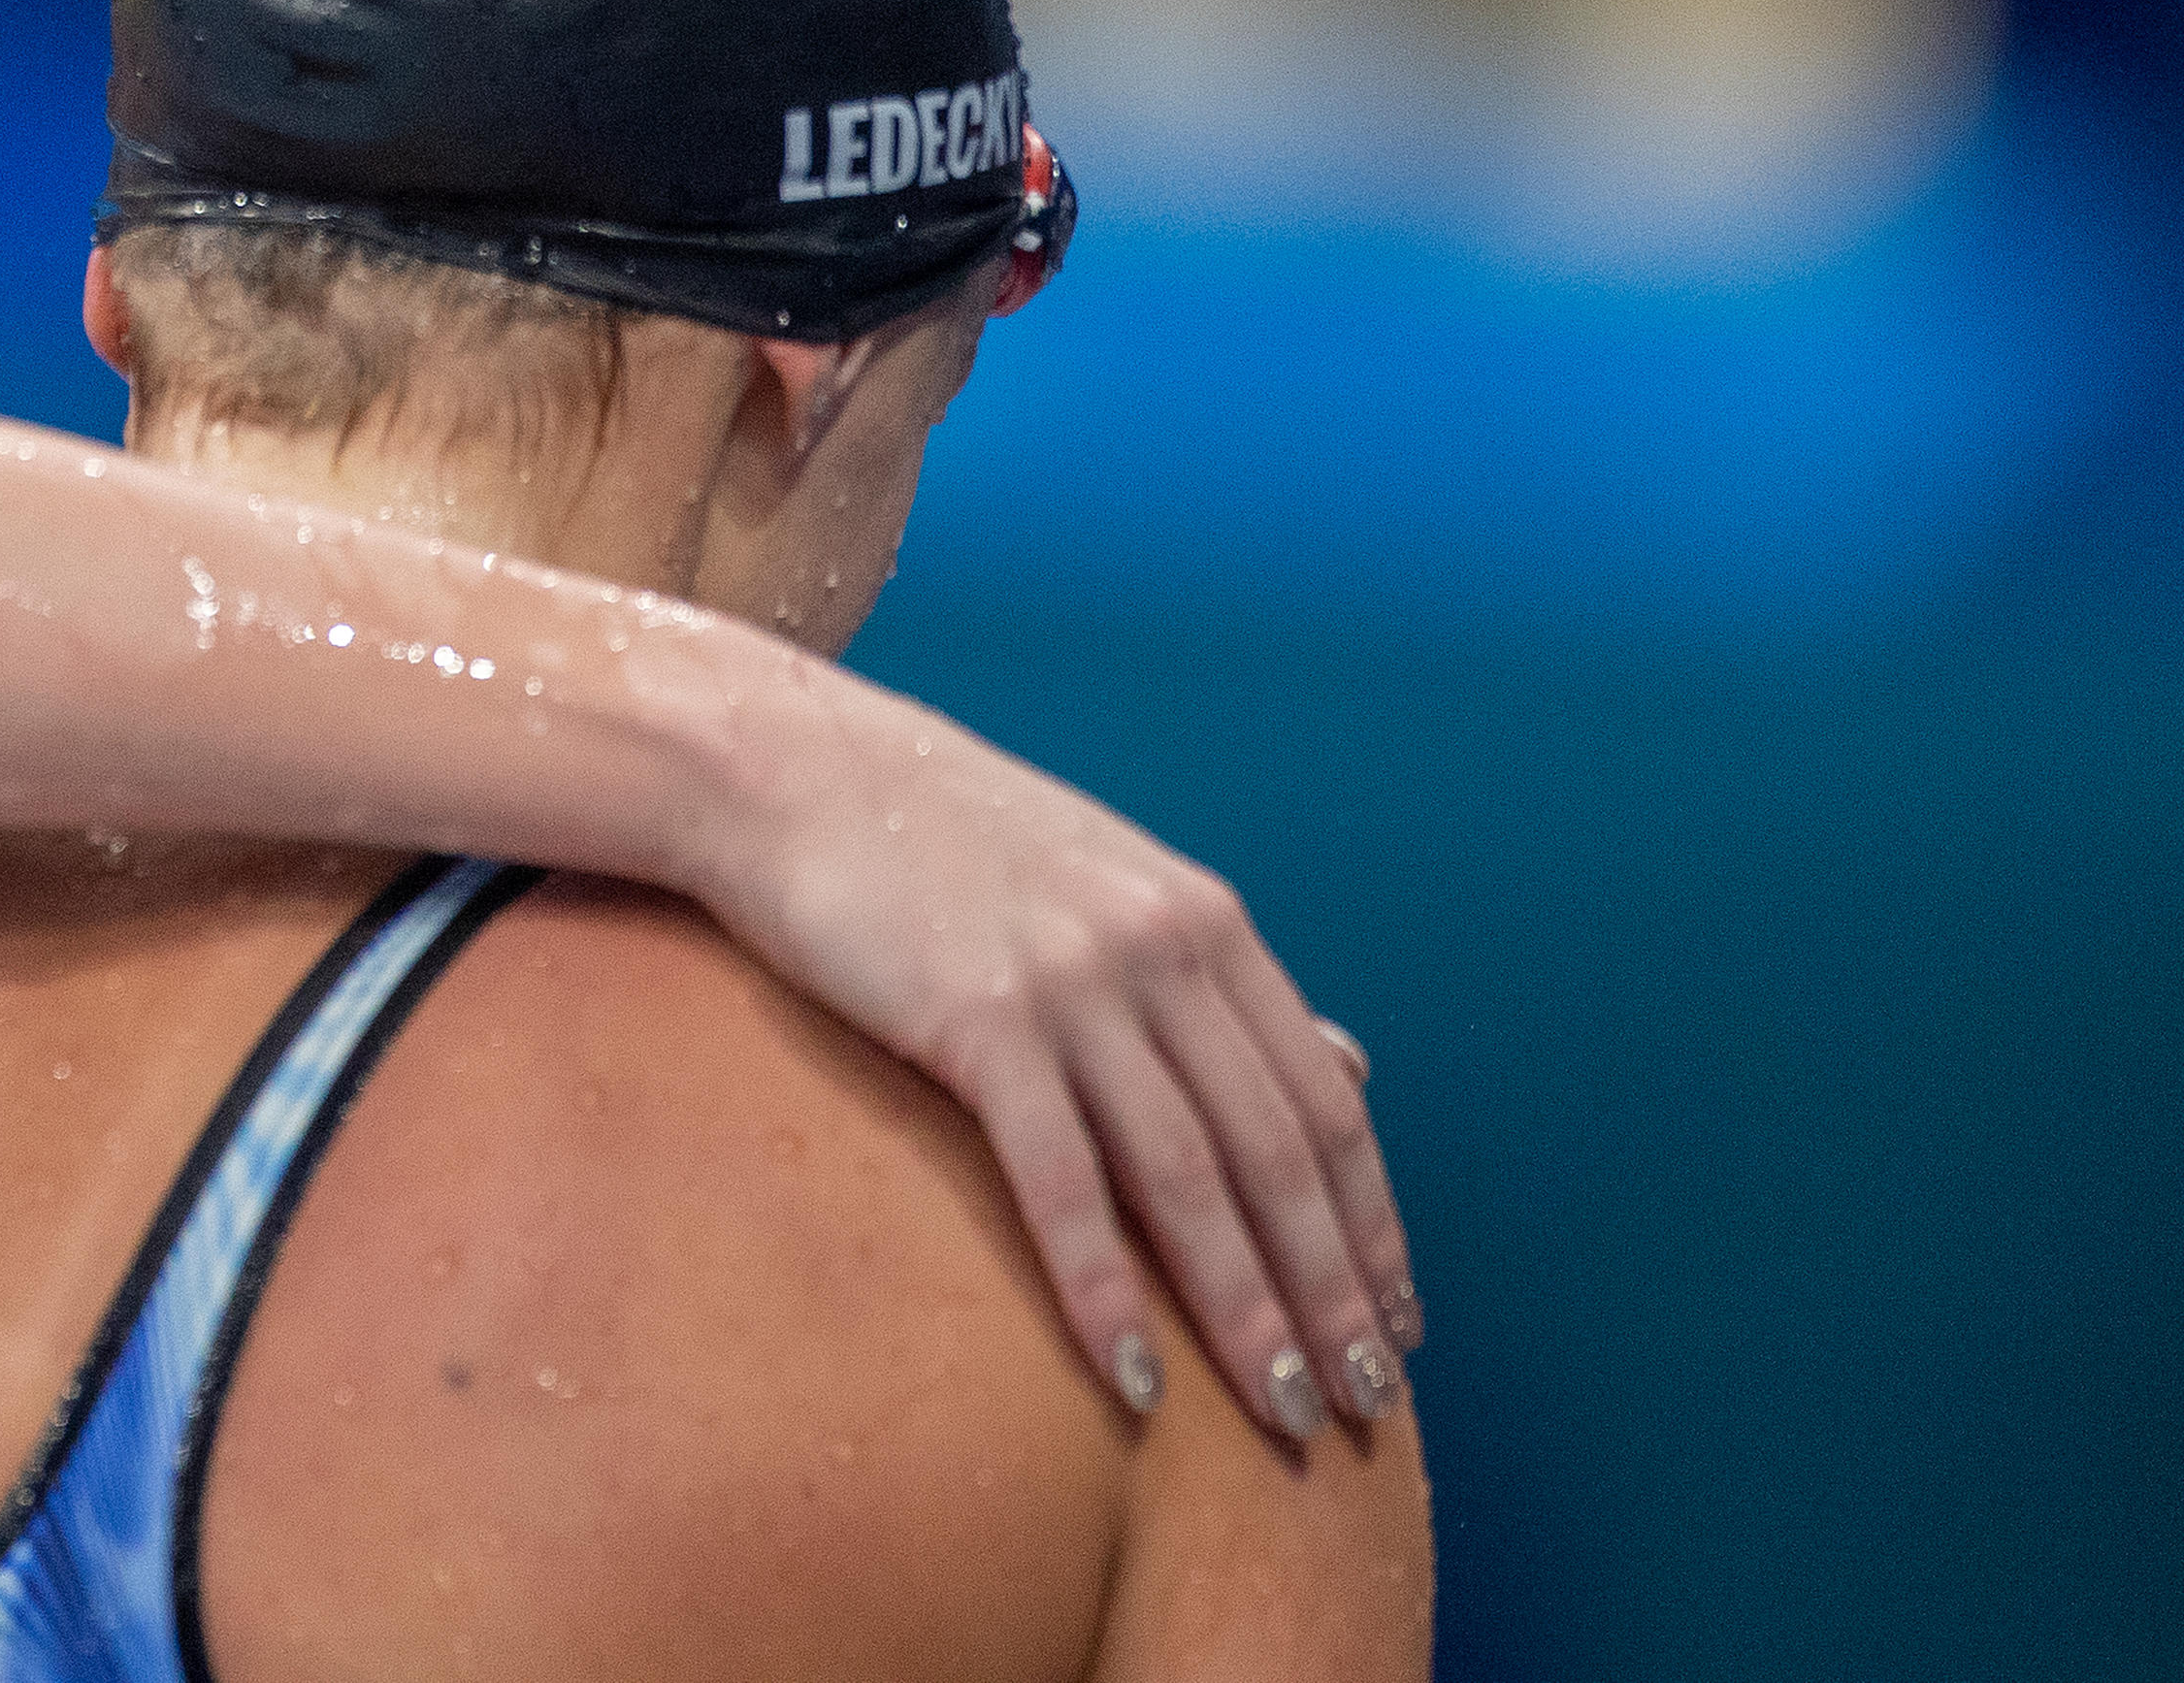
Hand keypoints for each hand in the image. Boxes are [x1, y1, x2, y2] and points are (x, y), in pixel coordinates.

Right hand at [691, 663, 1418, 1443]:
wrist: (786, 769)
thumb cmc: (939, 837)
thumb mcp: (1111, 882)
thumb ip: (1223, 981)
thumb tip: (1351, 1067)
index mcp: (1204, 922)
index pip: (1325, 1106)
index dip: (1372, 1229)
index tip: (1397, 1329)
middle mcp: (1160, 950)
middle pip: (1276, 1157)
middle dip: (1331, 1297)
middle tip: (1364, 1408)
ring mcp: (1072, 985)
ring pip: (1191, 1181)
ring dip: (1249, 1315)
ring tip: (1285, 1414)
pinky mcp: (977, 1021)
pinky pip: (1061, 1180)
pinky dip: (1105, 1289)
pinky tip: (1137, 1374)